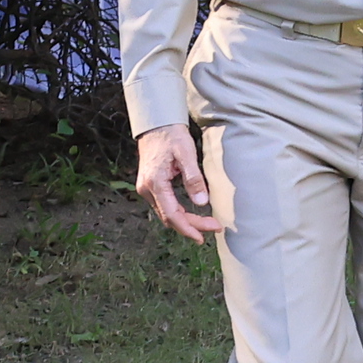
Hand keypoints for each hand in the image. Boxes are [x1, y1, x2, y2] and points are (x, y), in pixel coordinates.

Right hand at [133, 125, 225, 241]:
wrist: (156, 125)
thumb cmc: (172, 136)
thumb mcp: (187, 154)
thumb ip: (193, 179)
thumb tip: (202, 203)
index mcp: (155, 183)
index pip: (171, 214)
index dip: (188, 228)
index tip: (203, 237)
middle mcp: (147, 189)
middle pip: (170, 217)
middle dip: (192, 226)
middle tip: (215, 227)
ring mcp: (146, 189)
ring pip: (167, 213)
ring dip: (186, 221)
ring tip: (208, 223)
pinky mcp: (151, 186)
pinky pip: (165, 206)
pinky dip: (179, 213)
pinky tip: (193, 214)